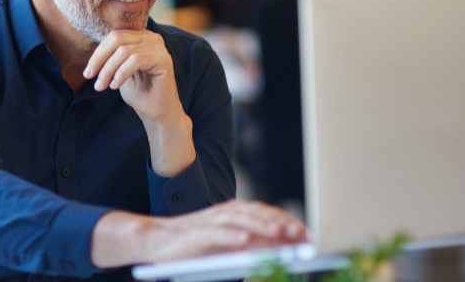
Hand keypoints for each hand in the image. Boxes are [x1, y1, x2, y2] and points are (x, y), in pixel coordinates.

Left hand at [83, 30, 194, 175]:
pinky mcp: (163, 59)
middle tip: (89, 77)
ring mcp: (159, 47)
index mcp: (141, 37)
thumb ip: (111, 57)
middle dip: (99, 59)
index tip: (87, 72)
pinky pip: (135, 60)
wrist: (158, 114)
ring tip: (101, 86)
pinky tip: (115, 86)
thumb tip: (93, 52)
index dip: (98, 53)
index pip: (114, 36)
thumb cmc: (140, 93)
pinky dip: (121, 73)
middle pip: (117, 40)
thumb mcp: (119, 71)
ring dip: (108, 70)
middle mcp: (152, 38)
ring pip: (124, 51)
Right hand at [91, 199, 308, 267]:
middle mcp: (225, 213)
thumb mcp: (229, 246)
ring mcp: (211, 221)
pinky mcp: (196, 232)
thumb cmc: (194, 247)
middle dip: (281, 223)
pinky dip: (231, 236)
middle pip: (258, 213)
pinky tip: (245, 242)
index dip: (288, 222)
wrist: (157, 241)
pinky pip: (216, 233)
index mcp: (235, 214)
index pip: (267, 214)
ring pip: (241, 219)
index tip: (307, 236)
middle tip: (300, 235)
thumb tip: (280, 250)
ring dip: (261, 225)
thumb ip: (252, 245)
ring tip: (279, 233)